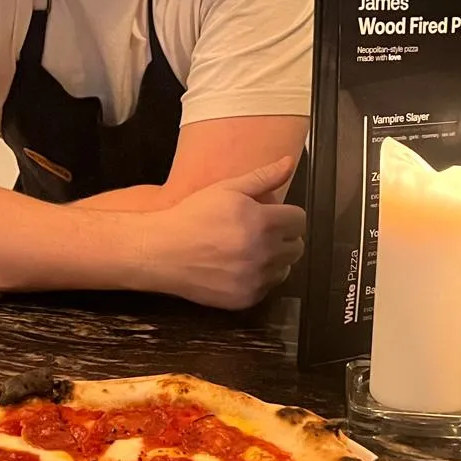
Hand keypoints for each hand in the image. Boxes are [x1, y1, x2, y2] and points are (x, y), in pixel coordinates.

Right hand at [144, 157, 305, 309]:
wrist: (161, 251)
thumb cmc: (191, 217)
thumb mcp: (226, 189)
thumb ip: (263, 177)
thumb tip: (289, 162)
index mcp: (262, 223)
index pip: (299, 221)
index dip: (287, 215)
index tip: (273, 216)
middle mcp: (263, 253)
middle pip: (297, 247)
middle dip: (284, 237)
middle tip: (261, 232)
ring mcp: (255, 279)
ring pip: (285, 269)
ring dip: (274, 259)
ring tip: (250, 250)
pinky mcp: (245, 298)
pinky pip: (267, 287)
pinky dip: (258, 278)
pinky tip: (238, 267)